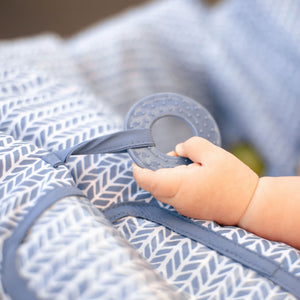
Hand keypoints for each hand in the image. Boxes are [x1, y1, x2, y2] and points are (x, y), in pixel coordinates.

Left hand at [132, 137, 258, 224]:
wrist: (251, 206)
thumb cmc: (234, 180)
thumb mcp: (213, 154)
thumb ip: (191, 146)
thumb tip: (177, 149)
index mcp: (179, 186)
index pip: (147, 180)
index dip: (138, 168)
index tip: (137, 157)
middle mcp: (177, 201)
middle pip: (153, 184)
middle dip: (157, 167)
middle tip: (175, 154)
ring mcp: (183, 208)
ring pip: (163, 190)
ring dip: (167, 175)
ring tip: (187, 163)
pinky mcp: (189, 210)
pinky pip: (173, 195)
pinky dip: (175, 182)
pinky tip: (192, 174)